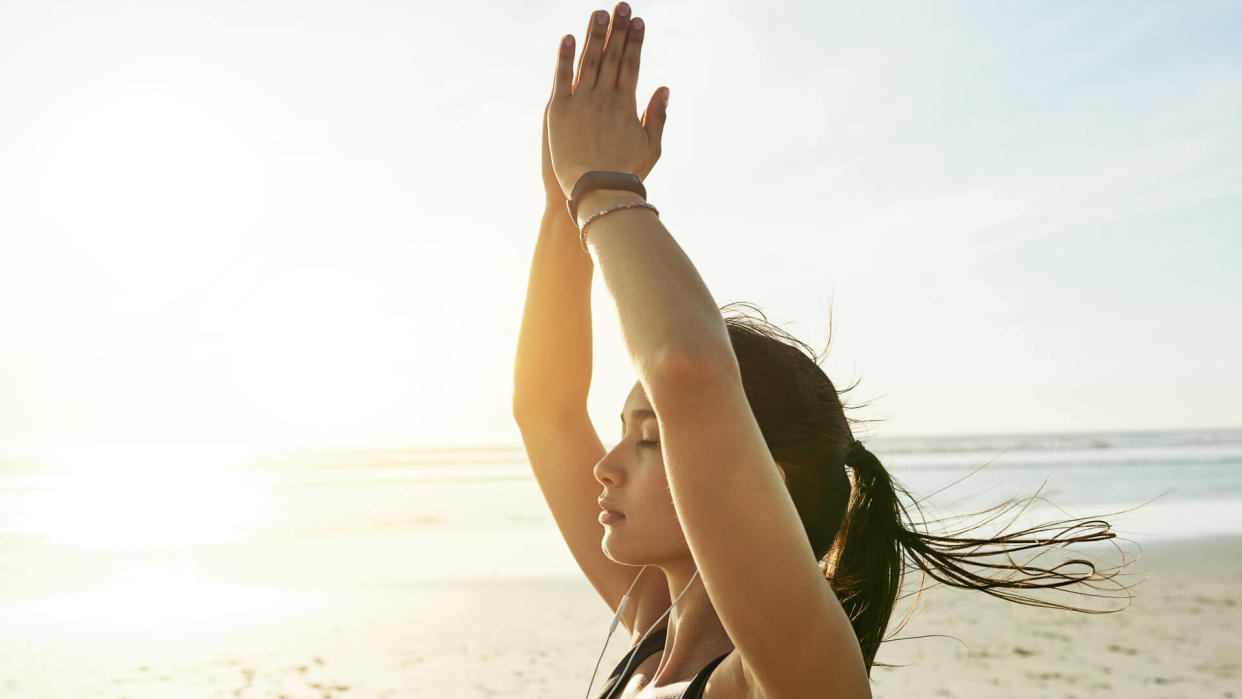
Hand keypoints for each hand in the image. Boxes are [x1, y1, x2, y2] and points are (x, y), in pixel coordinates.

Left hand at [546, 3, 668, 200]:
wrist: (596, 192)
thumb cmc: (626, 174)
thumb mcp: (652, 147)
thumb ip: (657, 116)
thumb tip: (664, 88)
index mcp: (626, 104)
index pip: (631, 64)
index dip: (634, 41)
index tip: (637, 21)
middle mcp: (604, 98)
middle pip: (612, 57)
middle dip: (617, 30)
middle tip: (621, 6)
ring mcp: (581, 102)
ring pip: (588, 61)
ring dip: (594, 35)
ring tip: (599, 13)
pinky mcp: (559, 111)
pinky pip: (562, 78)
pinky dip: (564, 57)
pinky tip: (568, 37)